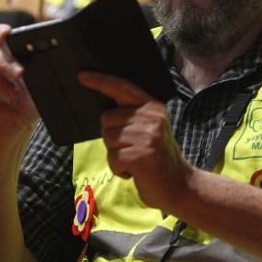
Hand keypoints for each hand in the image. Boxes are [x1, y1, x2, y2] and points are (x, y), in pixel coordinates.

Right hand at [0, 25, 37, 135]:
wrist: (13, 129)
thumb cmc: (29, 105)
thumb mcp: (42, 91)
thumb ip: (44, 78)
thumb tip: (63, 73)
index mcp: (10, 56)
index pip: (0, 36)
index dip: (0, 32)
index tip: (7, 34)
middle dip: (6, 62)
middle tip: (20, 73)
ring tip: (14, 95)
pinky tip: (4, 110)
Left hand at [79, 71, 191, 211]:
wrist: (179, 185)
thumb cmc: (158, 159)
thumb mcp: (151, 130)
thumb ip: (132, 117)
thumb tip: (104, 113)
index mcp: (152, 107)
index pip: (122, 88)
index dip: (100, 81)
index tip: (82, 76)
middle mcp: (151, 117)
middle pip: (106, 118)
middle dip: (112, 137)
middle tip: (131, 149)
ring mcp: (147, 135)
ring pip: (108, 138)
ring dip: (116, 155)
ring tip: (135, 160)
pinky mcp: (141, 155)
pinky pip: (113, 158)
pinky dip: (119, 169)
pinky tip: (135, 171)